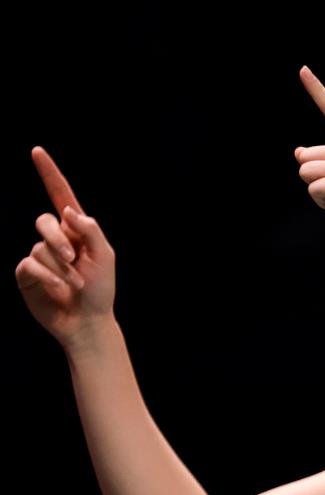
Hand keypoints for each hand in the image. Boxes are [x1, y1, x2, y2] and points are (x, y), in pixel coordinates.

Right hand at [15, 147, 116, 349]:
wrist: (87, 321)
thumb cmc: (101, 289)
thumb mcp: (105, 256)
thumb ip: (90, 230)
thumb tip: (68, 211)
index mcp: (77, 231)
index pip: (61, 196)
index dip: (49, 174)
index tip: (37, 151)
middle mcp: (56, 239)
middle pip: (44, 220)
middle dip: (57, 239)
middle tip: (74, 259)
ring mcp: (39, 256)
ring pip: (39, 247)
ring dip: (60, 267)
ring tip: (74, 283)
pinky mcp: (27, 274)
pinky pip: (29, 264)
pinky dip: (47, 276)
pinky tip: (59, 289)